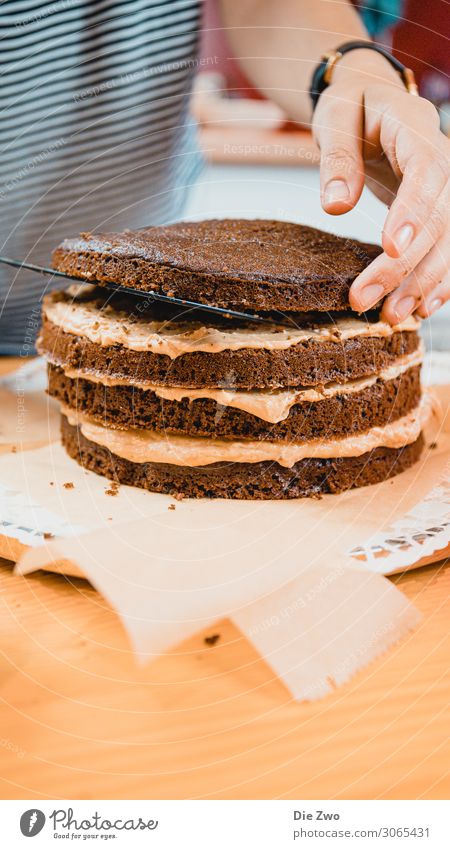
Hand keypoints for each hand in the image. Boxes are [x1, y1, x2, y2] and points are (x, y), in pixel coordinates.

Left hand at [313, 49, 449, 324]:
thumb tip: (335, 204)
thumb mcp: (335, 117)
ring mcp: (448, 187)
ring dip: (425, 282)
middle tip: (369, 302)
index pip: (426, 171)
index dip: (413, 211)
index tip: (390, 248)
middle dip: (407, 264)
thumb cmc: (352, 106)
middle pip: (441, 215)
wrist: (373, 99)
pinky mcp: (442, 209)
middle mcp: (445, 157)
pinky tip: (421, 308)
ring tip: (393, 317)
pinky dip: (439, 280)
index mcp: (415, 127)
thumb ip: (337, 158)